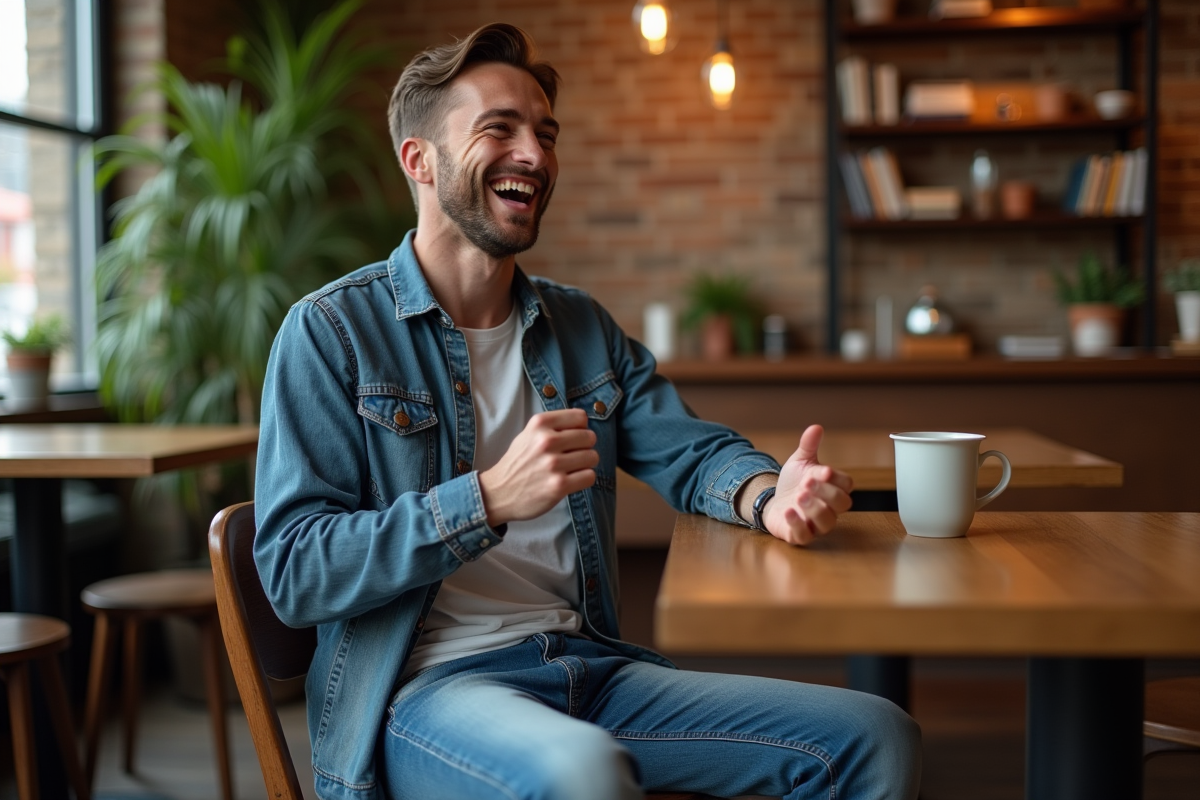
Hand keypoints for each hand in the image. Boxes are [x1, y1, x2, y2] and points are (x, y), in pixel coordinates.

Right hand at [479, 409, 597, 526]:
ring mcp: (553, 464)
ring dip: (586, 464)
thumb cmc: (518, 463)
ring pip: (592, 457)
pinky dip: (584, 479)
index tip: (573, 438)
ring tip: (571, 469)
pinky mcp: (559, 486)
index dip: (581, 428)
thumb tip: (584, 424)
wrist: (498, 493)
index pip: (581, 417)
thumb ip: (553, 426)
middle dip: (585, 447)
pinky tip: (572, 480)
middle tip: (572, 456)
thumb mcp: (529, 434)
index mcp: (540, 424)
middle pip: (589, 437)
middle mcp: (546, 441)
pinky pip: (589, 476)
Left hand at [764, 424, 853, 544]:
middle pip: (842, 504)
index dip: (837, 478)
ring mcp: (816, 524)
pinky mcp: (800, 536)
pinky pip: (805, 536)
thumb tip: (816, 427)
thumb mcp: (800, 462)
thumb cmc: (794, 483)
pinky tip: (788, 511)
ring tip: (799, 496)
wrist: (773, 501)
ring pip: (826, 522)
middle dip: (826, 492)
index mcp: (834, 488)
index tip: (824, 471)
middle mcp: (830, 508)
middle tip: (807, 482)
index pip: (847, 485)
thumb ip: (808, 446)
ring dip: (813, 508)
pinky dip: (797, 524)